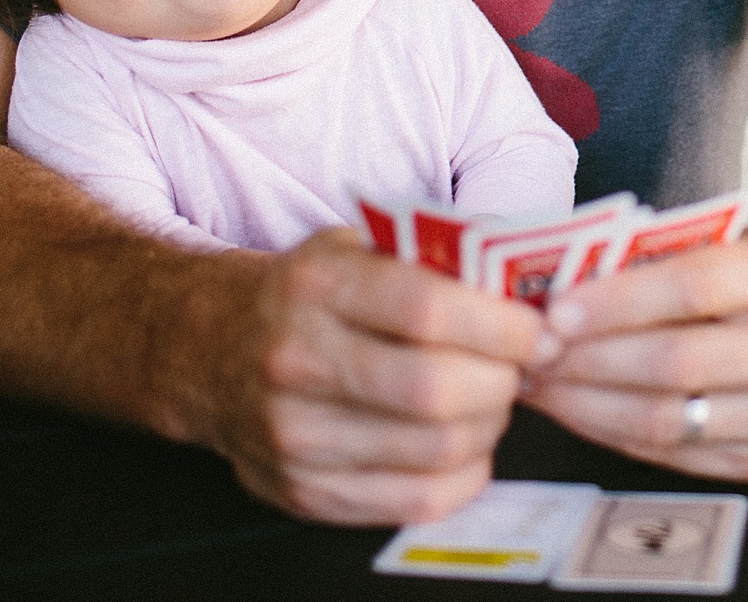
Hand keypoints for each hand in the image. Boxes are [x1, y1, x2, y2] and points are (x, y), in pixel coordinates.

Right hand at [203, 228, 547, 523]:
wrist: (211, 349)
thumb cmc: (307, 295)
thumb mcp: (355, 247)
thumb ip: (432, 258)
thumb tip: (528, 283)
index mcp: (317, 285)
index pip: (429, 310)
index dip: (502, 325)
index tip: (537, 328)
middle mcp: (297, 359)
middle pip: (437, 391)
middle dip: (504, 380)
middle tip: (519, 366)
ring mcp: (294, 434)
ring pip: (436, 449)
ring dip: (489, 426)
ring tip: (490, 398)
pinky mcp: (303, 490)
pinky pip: (416, 500)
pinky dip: (464, 474)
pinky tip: (464, 443)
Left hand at [523, 229, 747, 478]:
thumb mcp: (735, 242)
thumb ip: (663, 255)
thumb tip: (562, 277)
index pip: (694, 287)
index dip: (618, 301)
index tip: (555, 309)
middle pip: (676, 363)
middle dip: (589, 360)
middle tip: (530, 352)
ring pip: (668, 419)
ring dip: (587, 404)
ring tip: (538, 383)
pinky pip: (670, 453)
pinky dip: (610, 431)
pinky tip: (574, 407)